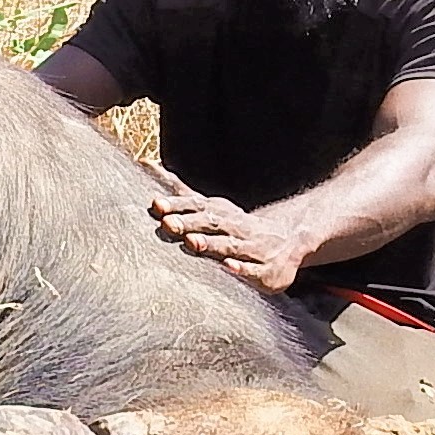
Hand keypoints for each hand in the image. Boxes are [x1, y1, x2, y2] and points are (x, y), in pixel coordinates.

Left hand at [149, 189, 305, 291]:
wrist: (288, 242)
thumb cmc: (238, 226)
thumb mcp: (211, 206)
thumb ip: (180, 191)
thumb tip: (147, 164)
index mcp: (220, 212)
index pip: (197, 205)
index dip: (177, 205)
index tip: (157, 204)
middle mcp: (235, 227)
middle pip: (210, 223)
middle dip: (189, 223)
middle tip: (168, 224)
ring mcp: (251, 247)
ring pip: (228, 245)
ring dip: (211, 244)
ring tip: (192, 242)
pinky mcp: (264, 270)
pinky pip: (251, 269)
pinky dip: (240, 268)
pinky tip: (228, 267)